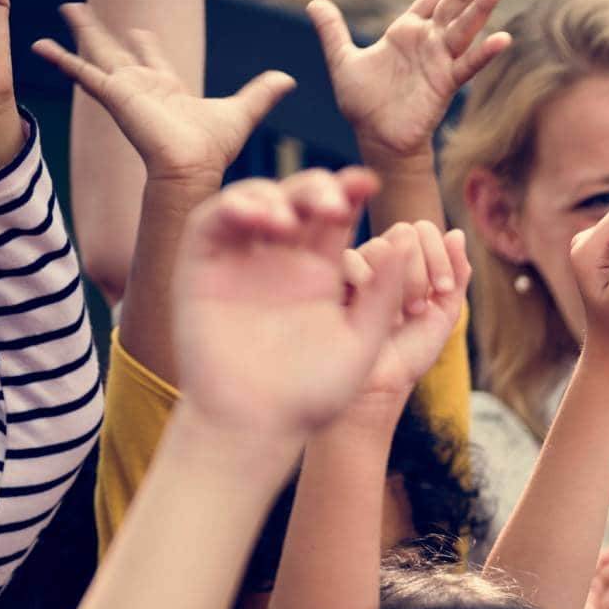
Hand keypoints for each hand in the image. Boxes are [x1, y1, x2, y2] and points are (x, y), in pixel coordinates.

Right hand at [34, 4, 292, 183]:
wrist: (192, 169)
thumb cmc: (214, 149)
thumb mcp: (242, 111)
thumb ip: (262, 93)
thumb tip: (289, 79)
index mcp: (168, 89)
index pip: (153, 59)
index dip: (145, 43)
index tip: (138, 29)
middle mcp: (142, 87)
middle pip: (117, 51)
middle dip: (102, 32)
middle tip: (82, 10)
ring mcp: (125, 89)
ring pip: (97, 53)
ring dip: (81, 32)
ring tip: (66, 9)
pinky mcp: (112, 95)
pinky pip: (80, 72)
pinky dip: (60, 59)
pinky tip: (38, 45)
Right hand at [173, 168, 404, 445]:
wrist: (256, 425)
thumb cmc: (312, 395)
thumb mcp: (361, 341)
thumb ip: (383, 293)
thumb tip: (406, 240)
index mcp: (320, 272)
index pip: (337, 216)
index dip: (350, 191)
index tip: (370, 183)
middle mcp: (281, 259)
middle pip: (298, 201)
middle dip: (317, 189)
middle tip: (336, 204)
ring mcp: (240, 260)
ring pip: (256, 201)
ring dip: (276, 195)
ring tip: (295, 218)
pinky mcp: (202, 265)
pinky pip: (213, 221)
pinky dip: (234, 207)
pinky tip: (262, 219)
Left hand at [308, 0, 509, 163]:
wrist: (376, 138)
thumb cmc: (364, 103)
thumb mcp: (342, 59)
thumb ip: (333, 30)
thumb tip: (315, 2)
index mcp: (406, 32)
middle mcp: (428, 42)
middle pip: (454, 2)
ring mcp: (439, 62)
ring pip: (464, 27)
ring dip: (482, 7)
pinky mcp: (444, 84)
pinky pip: (467, 66)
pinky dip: (485, 53)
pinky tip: (502, 38)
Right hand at [342, 220, 471, 406]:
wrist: (379, 386)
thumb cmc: (409, 353)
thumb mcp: (443, 315)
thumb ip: (455, 276)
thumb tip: (457, 233)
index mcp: (408, 264)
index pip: (423, 231)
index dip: (439, 252)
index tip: (444, 288)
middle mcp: (380, 261)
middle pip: (404, 231)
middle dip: (421, 266)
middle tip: (420, 306)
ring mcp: (355, 269)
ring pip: (381, 245)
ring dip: (400, 280)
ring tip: (402, 314)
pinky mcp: (330, 282)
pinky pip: (350, 259)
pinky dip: (370, 282)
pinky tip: (376, 310)